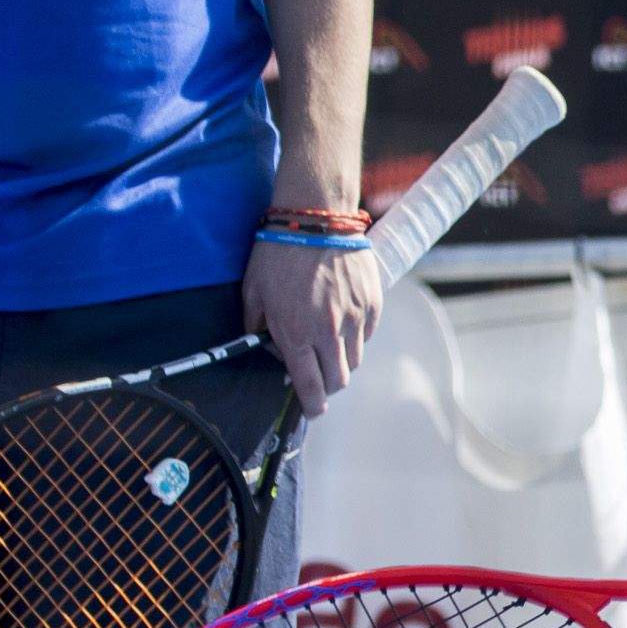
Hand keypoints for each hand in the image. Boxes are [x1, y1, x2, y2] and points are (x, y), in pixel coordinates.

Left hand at [245, 237, 380, 415]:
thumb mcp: (253, 292)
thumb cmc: (277, 253)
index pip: (310, 386)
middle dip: (328, 386)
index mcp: (296, 333)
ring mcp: (355, 318)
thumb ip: (258, 327)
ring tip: (327, 342)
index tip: (311, 410)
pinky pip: (368, 334)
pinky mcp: (373, 303)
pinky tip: (342, 319)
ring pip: (355, 359)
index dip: (311, 405)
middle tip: (318, 377)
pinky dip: (356, 335)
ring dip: (341, 359)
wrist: (315, 218)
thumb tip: (268, 348)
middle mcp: (329, 332)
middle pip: (339, 380)